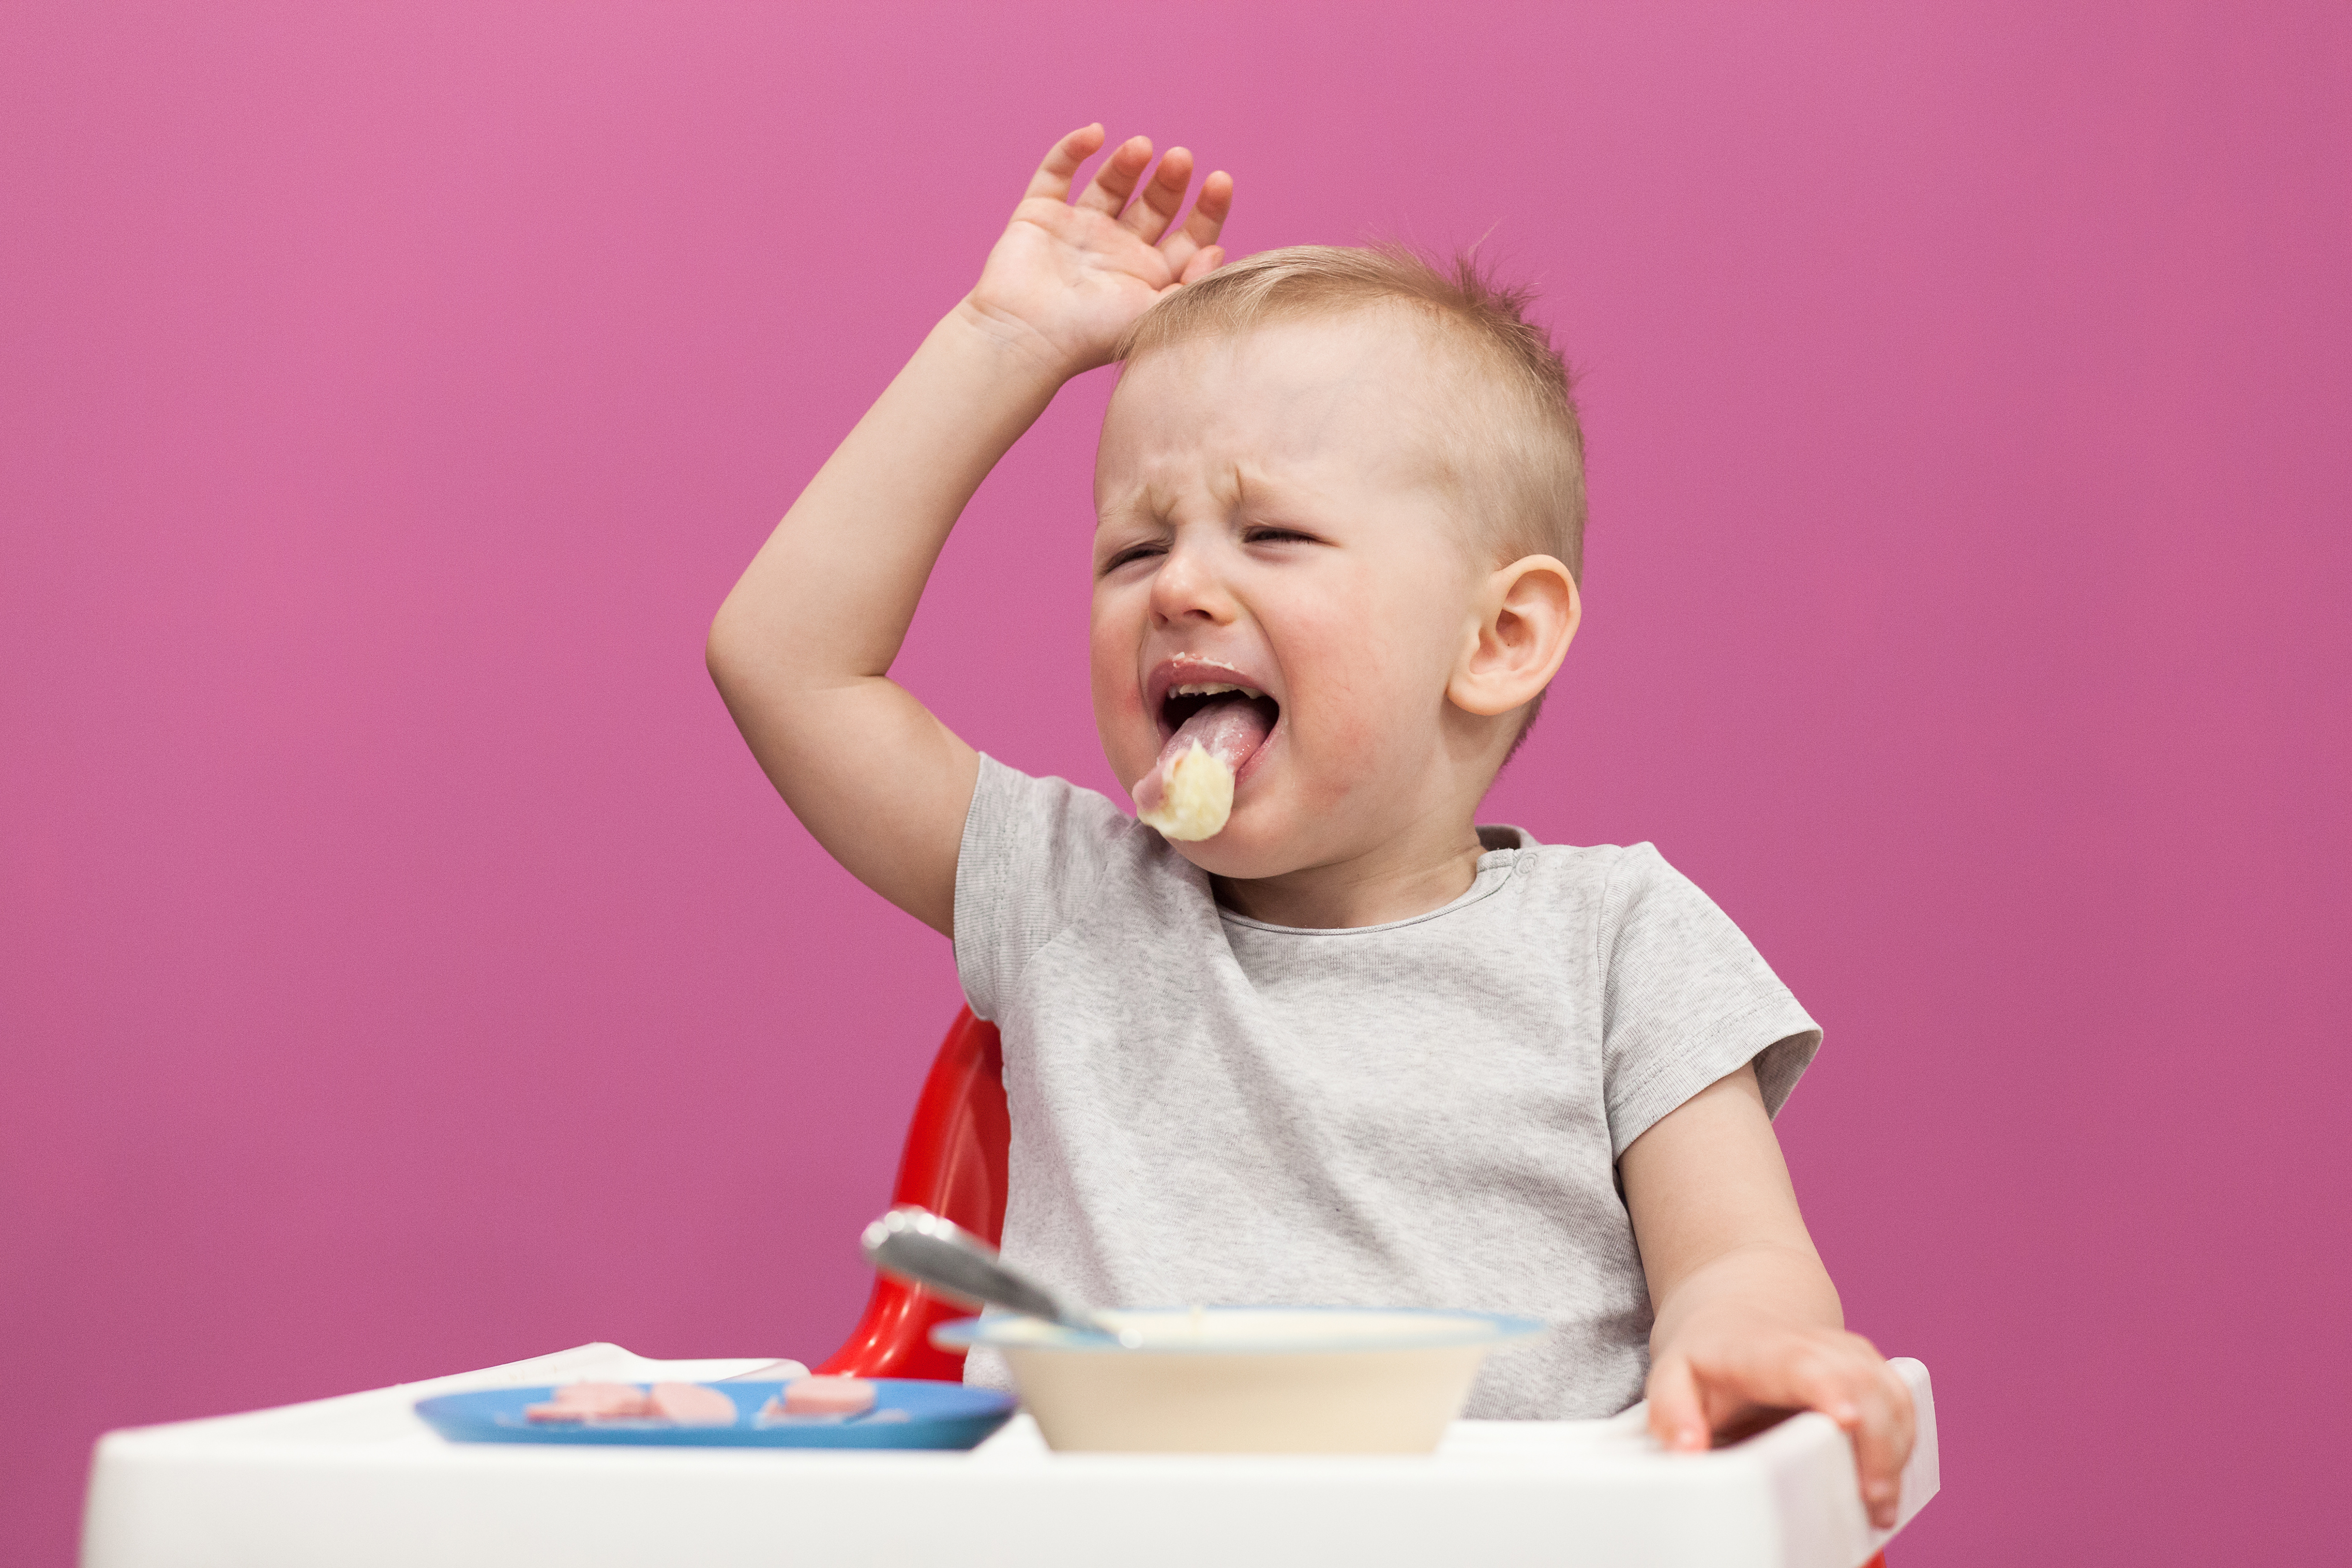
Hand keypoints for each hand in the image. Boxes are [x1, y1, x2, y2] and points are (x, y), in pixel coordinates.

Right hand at [959, 124, 1232, 378]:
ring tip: (1143, 147)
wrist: (1025, 336)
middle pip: (1154, 205)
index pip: (1188, 236)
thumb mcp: (1155, 314)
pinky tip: (1094, 134)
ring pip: (1110, 185)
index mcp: (1148, 277)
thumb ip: (1192, 284)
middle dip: (1170, 181)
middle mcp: (1116, 252)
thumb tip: (1218, 249)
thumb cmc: (1091, 336)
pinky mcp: (1039, 216)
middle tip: (1181, 159)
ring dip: (1128, 162)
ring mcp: (1077, 231)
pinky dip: (1071, 150)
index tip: (1220, 181)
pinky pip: (1056, 173)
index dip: (1207, 209)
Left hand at [1647, 1307, 1915, 1529]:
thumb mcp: (1672, 1376)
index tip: (1844, 1420)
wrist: (1737, 1315)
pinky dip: (1904, 1442)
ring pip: (1890, 1392)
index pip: (1802, 1362)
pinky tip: (1889, 1480)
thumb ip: (1671, 1411)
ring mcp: (1848, 1353)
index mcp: (1762, 1350)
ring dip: (1896, 1449)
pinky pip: (1901, 1401)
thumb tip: (1687, 1450)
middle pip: (1861, 1383)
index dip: (1828, 1387)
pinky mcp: (1870, 1368)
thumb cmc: (1708, 1357)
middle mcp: (1814, 1344)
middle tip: (1870, 1502)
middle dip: (1876, 1443)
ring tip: (1880, 1506)